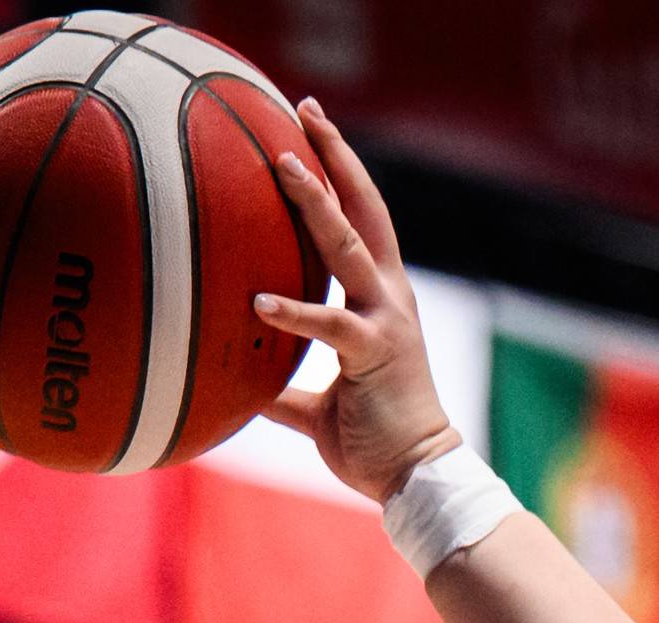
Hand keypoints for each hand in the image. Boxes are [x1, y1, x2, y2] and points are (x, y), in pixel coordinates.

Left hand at [255, 101, 456, 504]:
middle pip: (363, 208)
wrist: (418, 477)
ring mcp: (387, 320)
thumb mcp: (318, 410)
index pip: (359, 222)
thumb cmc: (374, 444)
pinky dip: (294, 313)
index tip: (309, 131)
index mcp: (380, 301)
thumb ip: (283, 390)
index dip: (337, 174)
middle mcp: (389, 297)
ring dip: (316, 203)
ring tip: (283, 163)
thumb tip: (240, 389)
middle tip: (305, 109)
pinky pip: (330, 326)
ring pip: (349, 246)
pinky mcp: (375, 355)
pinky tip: (258, 301)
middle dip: (335, 156)